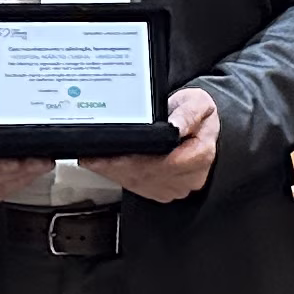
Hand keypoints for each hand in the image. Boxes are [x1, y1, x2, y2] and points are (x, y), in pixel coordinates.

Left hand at [87, 86, 221, 202]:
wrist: (198, 125)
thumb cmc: (196, 113)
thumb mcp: (199, 102)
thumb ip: (189, 112)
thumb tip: (176, 126)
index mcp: (200, 153)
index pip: (165, 163)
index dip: (136, 161)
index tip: (114, 153)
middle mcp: (189, 176)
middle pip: (147, 176)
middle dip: (117, 167)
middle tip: (93, 157)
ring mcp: (176, 187)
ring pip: (139, 184)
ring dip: (115, 173)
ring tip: (94, 160)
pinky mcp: (163, 191)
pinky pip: (137, 187)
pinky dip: (119, 176)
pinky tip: (105, 166)